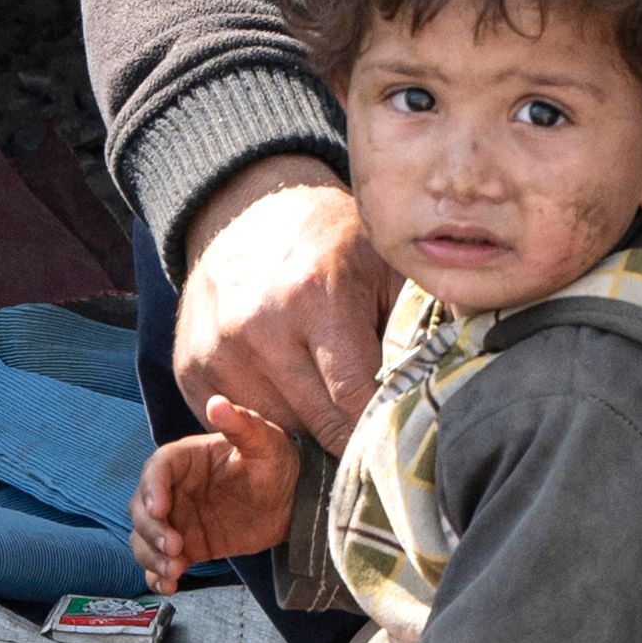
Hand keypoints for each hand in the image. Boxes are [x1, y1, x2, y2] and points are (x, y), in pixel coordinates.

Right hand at [133, 397, 300, 593]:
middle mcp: (173, 489)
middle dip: (151, 529)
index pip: (156, 468)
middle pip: (141, 507)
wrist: (293, 502)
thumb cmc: (277, 463)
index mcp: (185, 458)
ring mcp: (177, 519)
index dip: (151, 488)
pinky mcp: (186, 546)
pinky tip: (170, 585)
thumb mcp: (265, 442)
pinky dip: (157, 576)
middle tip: (175, 547)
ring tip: (175, 571)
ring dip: (151, 556)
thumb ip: (241, 424)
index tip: (161, 509)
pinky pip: (160, 563)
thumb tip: (217, 403)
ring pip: (144, 538)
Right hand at [172, 158, 390, 451]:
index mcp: (315, 297)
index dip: (384, 419)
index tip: (402, 424)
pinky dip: (270, 415)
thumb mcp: (387, 265)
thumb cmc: (333, 242)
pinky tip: (288, 384)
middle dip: (353, 429)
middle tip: (375, 419)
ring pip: (282, 430)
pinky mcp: (190, 367)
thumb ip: (418, 322)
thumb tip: (451, 384)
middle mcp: (258, 327)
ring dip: (311, 423)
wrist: (247, 212)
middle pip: (321, 424)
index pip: (357, 398)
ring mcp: (217, 350)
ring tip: (327, 389)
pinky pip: (242, 423)